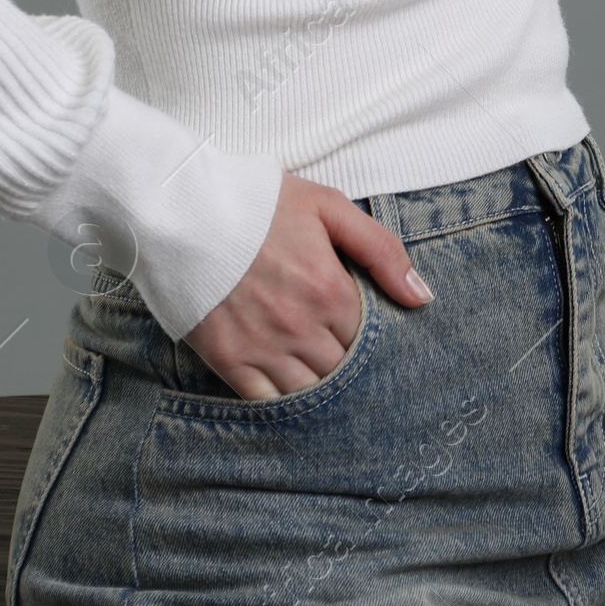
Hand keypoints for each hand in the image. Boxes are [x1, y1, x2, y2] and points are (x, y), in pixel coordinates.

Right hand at [182, 171, 433, 399]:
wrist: (182, 208)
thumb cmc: (258, 202)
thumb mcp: (327, 206)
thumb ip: (381, 250)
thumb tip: (422, 297)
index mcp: (330, 290)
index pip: (368, 337)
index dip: (366, 331)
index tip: (356, 321)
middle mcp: (301, 328)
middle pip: (342, 369)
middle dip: (344, 360)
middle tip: (335, 344)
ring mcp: (263, 348)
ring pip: (310, 392)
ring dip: (318, 383)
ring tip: (314, 365)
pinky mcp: (228, 359)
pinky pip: (267, 402)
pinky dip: (281, 401)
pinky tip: (285, 384)